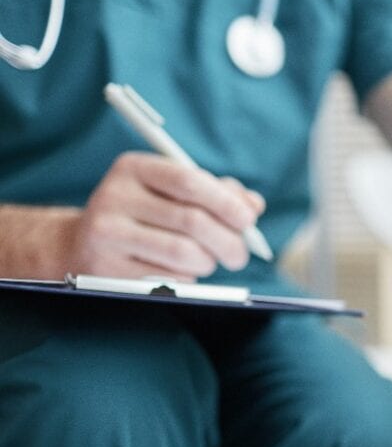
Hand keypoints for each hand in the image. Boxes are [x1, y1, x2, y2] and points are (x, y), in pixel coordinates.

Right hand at [66, 152, 265, 279]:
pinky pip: (168, 279)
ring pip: (184, 253)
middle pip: (192, 221)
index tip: (248, 221)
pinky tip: (181, 272)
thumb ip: (217, 193)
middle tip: (240, 255)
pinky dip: (188, 278)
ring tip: (209, 261)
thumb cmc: (145, 214)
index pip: (189, 181)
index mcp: (133, 168)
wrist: (83, 244)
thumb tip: (253, 205)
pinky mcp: (105, 269)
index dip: (226, 203)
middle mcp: (114, 196)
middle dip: (229, 241)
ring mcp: (107, 234)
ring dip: (208, 262)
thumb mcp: (172, 192)